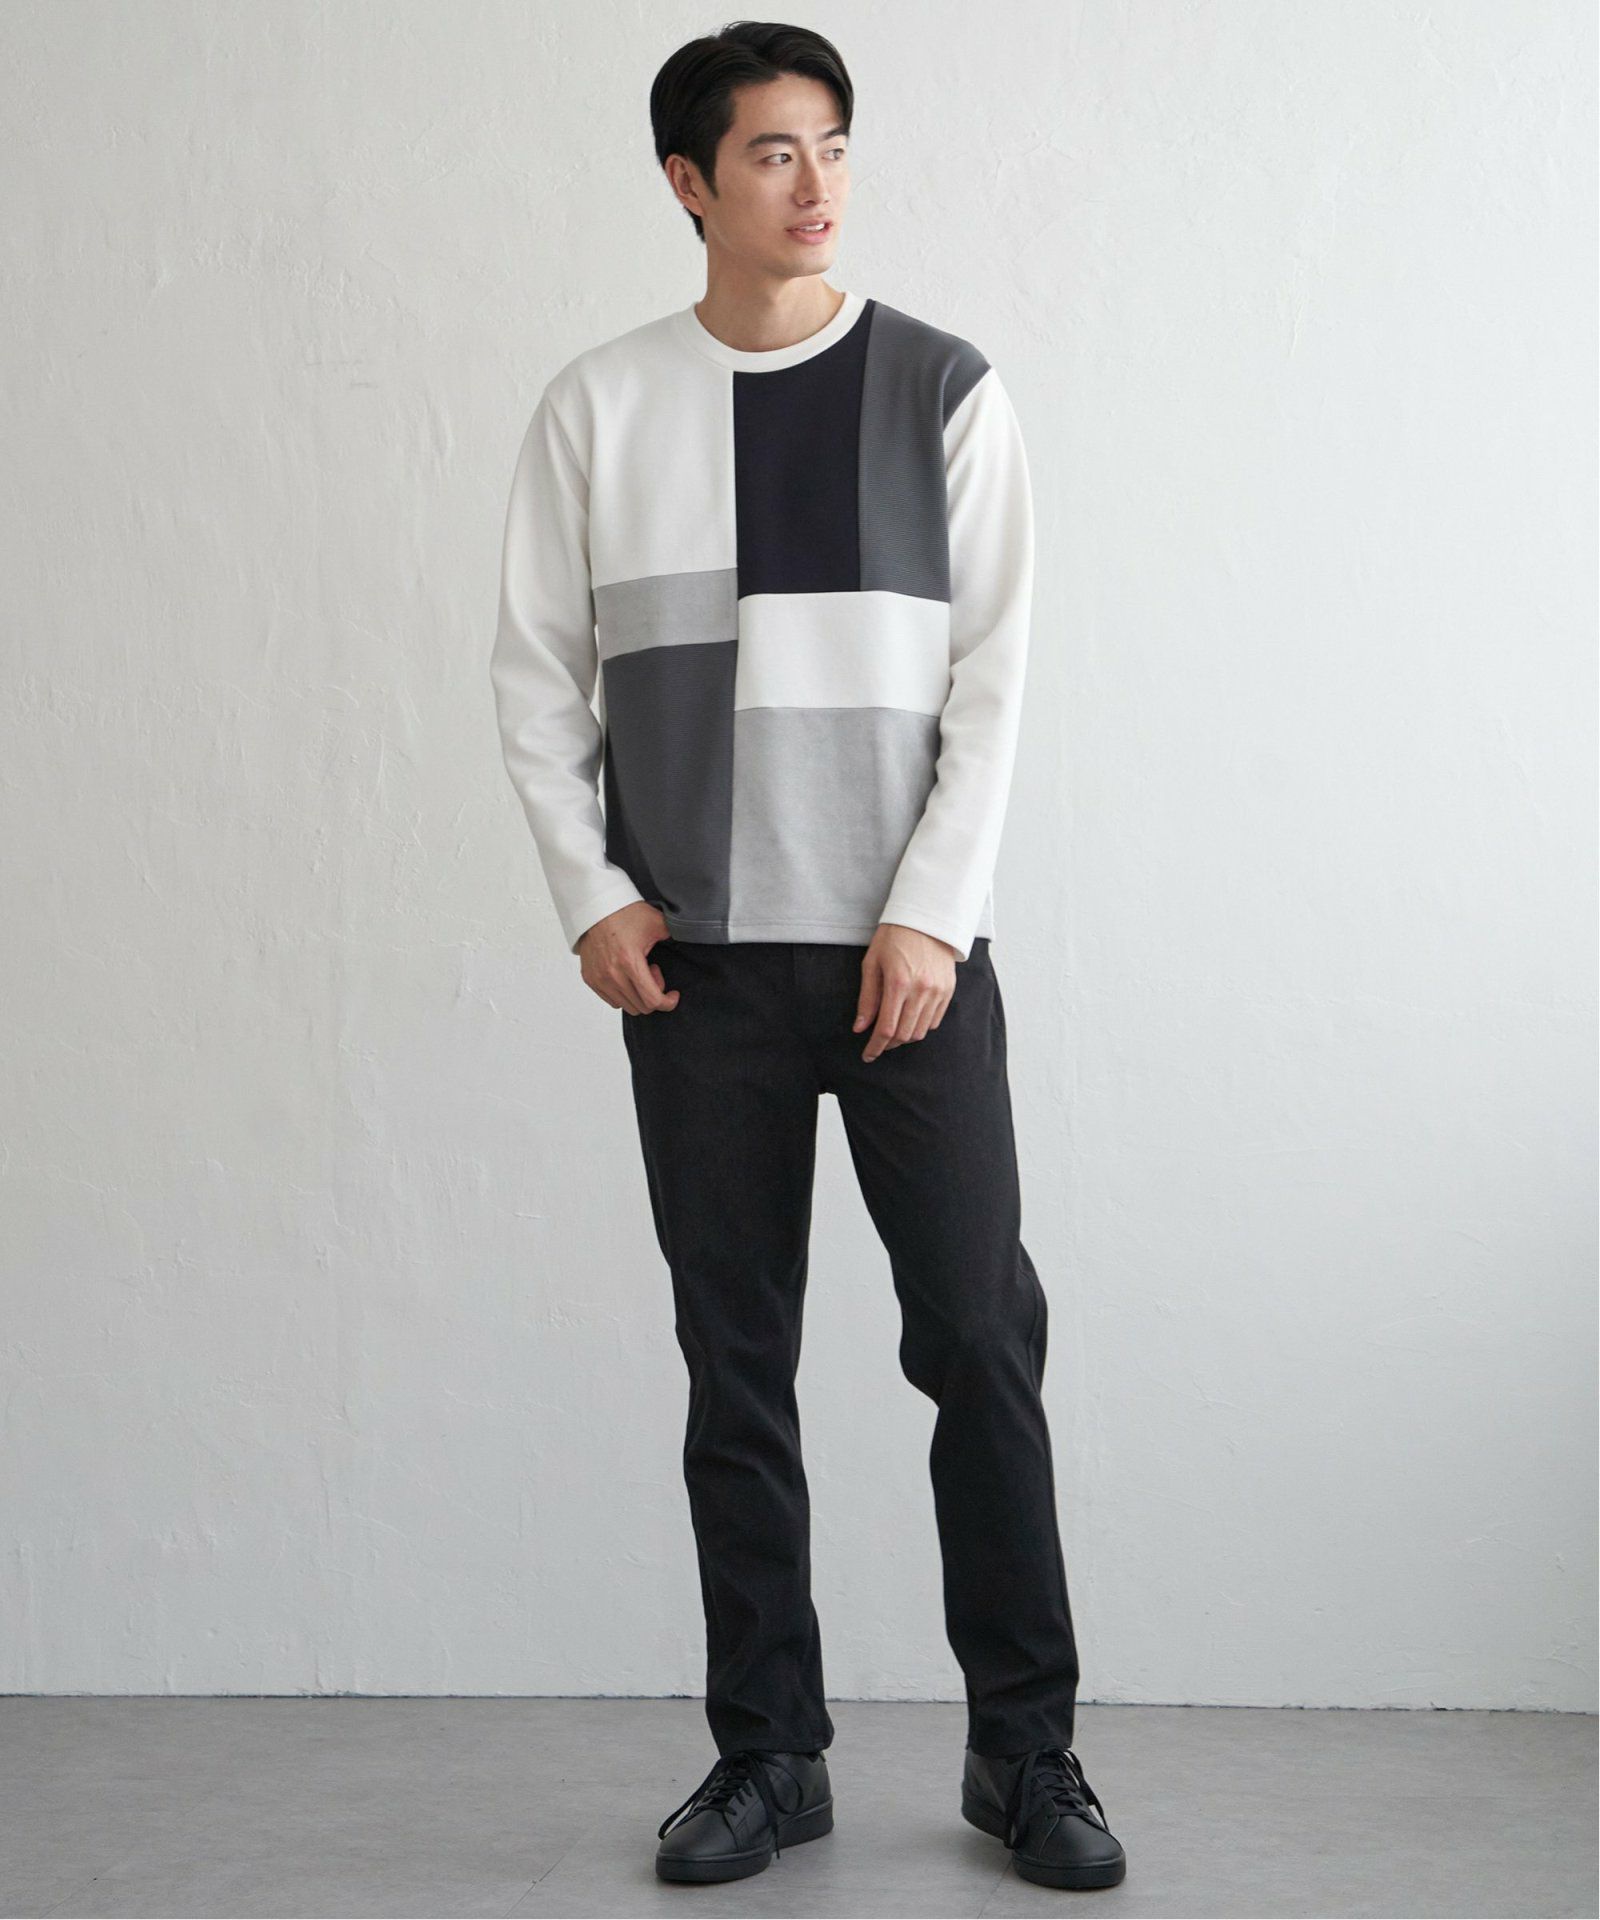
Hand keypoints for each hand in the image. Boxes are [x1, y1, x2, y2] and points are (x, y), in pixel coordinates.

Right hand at [576, 902, 680, 1015]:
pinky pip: (612, 1000)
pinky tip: (626, 975)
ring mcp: (599, 978)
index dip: (668, 1002)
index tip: (673, 996)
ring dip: (638, 994)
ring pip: (627, 1006)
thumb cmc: (624, 914)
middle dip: (654, 994)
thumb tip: (689, 940)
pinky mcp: (590, 979)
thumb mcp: (656, 922)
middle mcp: (612, 974)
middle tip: (653, 972)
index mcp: (630, 962)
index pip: (652, 1000)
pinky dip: (623, 994)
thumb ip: (675, 936)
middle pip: (641, 1006)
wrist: (596, 908)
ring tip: (638, 972)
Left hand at [853, 924, 958, 1059]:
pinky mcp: (948, 990)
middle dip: (888, 1044)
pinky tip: (910, 1018)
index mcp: (898, 983)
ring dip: (904, 1037)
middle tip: (878, 1041)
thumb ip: (867, 999)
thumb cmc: (893, 938)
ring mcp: (937, 991)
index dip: (875, 1047)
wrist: (926, 919)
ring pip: (920, 1031)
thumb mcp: (872, 964)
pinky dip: (920, 1026)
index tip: (868, 1055)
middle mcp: (921, 990)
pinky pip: (934, 1021)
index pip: (886, 1028)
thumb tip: (860, 1028)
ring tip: (893, 1029)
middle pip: (904, 1035)